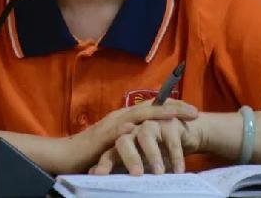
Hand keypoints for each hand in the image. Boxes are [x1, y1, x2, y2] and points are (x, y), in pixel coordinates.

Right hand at [66, 99, 197, 172]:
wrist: (65, 155)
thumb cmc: (92, 153)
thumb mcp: (119, 146)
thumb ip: (134, 142)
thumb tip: (152, 147)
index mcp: (125, 117)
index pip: (153, 108)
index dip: (173, 107)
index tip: (193, 111)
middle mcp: (120, 116)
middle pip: (151, 106)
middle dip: (174, 107)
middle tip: (195, 111)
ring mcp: (111, 125)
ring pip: (138, 114)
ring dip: (158, 114)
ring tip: (176, 115)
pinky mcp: (102, 137)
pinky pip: (119, 131)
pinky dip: (130, 128)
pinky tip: (142, 127)